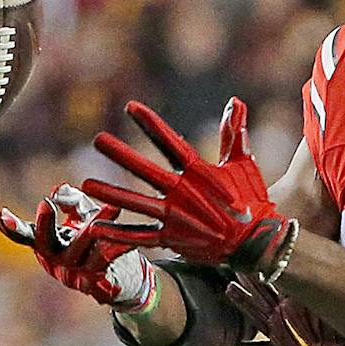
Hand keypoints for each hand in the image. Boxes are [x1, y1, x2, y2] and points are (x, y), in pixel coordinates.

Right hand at [0, 184, 154, 308]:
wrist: (128, 277)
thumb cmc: (100, 242)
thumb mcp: (85, 217)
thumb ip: (73, 202)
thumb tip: (59, 190)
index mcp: (49, 247)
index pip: (28, 237)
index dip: (13, 228)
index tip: (2, 215)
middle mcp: (57, 263)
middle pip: (47, 244)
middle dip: (45, 224)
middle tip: (46, 203)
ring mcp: (76, 277)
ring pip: (84, 249)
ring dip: (98, 225)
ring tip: (114, 206)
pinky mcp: (98, 285)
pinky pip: (108, 261)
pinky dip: (119, 246)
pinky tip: (129, 237)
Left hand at [81, 97, 295, 269]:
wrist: (258, 243)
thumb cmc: (252, 201)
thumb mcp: (244, 164)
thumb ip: (235, 133)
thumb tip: (236, 101)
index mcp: (199, 173)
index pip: (170, 143)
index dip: (151, 124)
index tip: (130, 107)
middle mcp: (184, 194)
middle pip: (147, 171)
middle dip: (122, 155)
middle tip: (98, 140)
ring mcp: (176, 218)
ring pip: (137, 204)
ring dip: (111, 194)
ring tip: (86, 184)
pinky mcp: (173, 239)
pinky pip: (141, 236)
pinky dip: (119, 234)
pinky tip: (97, 227)